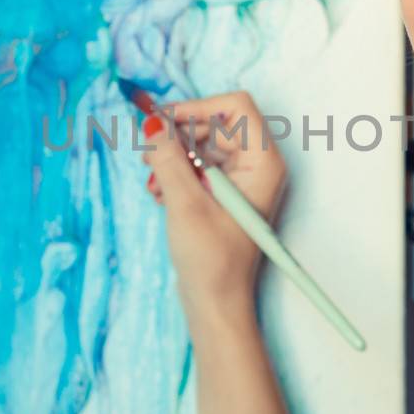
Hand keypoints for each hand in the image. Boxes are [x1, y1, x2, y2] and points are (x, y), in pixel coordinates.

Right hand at [139, 90, 288, 327]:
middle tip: (149, 156)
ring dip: (173, 158)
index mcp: (263, 163)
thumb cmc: (212, 261)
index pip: (235, 107)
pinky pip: (199, 165)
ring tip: (153, 183)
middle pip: (215, 123)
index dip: (196, 108)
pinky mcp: (225, 193)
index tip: (162, 123)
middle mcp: (258, 165)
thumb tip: (152, 122)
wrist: (217, 305)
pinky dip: (176, 173)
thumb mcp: (184, 203)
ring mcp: (242, 179)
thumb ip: (167, 158)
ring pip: (202, 144)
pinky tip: (159, 194)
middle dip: (179, 137)